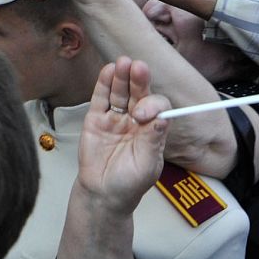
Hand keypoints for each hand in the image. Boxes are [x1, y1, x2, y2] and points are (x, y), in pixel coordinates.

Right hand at [75, 58, 169, 214]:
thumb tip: (162, 117)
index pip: (157, 109)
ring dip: (122, 77)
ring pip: (120, 93)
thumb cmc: (128, 184)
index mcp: (152, 131)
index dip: (152, 105)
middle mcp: (135, 121)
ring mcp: (115, 119)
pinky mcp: (96, 119)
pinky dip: (104, 84)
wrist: (102, 195)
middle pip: (139, 95)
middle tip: (139, 68)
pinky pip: (101, 99)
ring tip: (123, 63)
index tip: (143, 113)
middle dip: (139, 81)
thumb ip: (152, 141)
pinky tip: (109, 71)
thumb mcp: (146, 166)